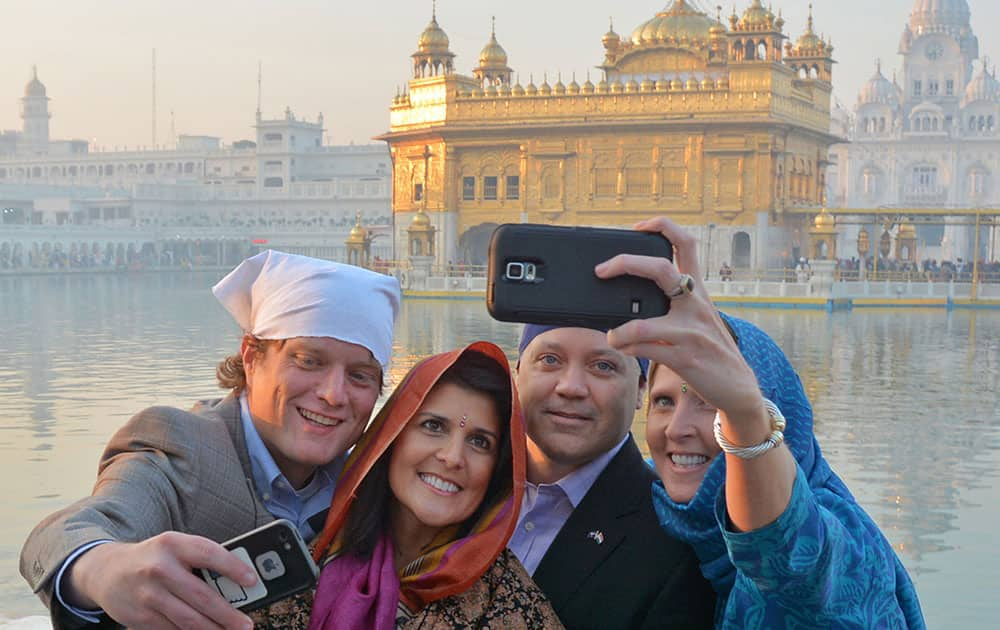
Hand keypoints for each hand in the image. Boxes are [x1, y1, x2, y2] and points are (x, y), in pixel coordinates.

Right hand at [65, 532, 254, 629]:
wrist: (106, 571)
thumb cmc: (153, 558)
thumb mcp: (175, 547)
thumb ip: (201, 560)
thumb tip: (237, 583)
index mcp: (173, 544)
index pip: (209, 554)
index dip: (233, 567)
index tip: (252, 580)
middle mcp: (160, 568)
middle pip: (202, 596)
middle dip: (228, 614)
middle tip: (246, 623)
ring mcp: (148, 595)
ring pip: (189, 620)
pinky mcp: (140, 617)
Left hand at [595, 216, 762, 424]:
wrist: (738, 386)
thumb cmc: (710, 349)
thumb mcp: (699, 318)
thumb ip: (674, 302)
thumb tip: (633, 295)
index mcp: (698, 290)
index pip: (686, 243)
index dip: (662, 227)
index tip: (639, 227)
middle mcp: (696, 304)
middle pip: (661, 268)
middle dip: (625, 263)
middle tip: (601, 270)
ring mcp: (691, 331)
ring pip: (642, 322)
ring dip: (619, 330)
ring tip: (612, 334)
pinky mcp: (684, 357)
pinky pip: (644, 349)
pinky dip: (627, 348)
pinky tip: (624, 348)